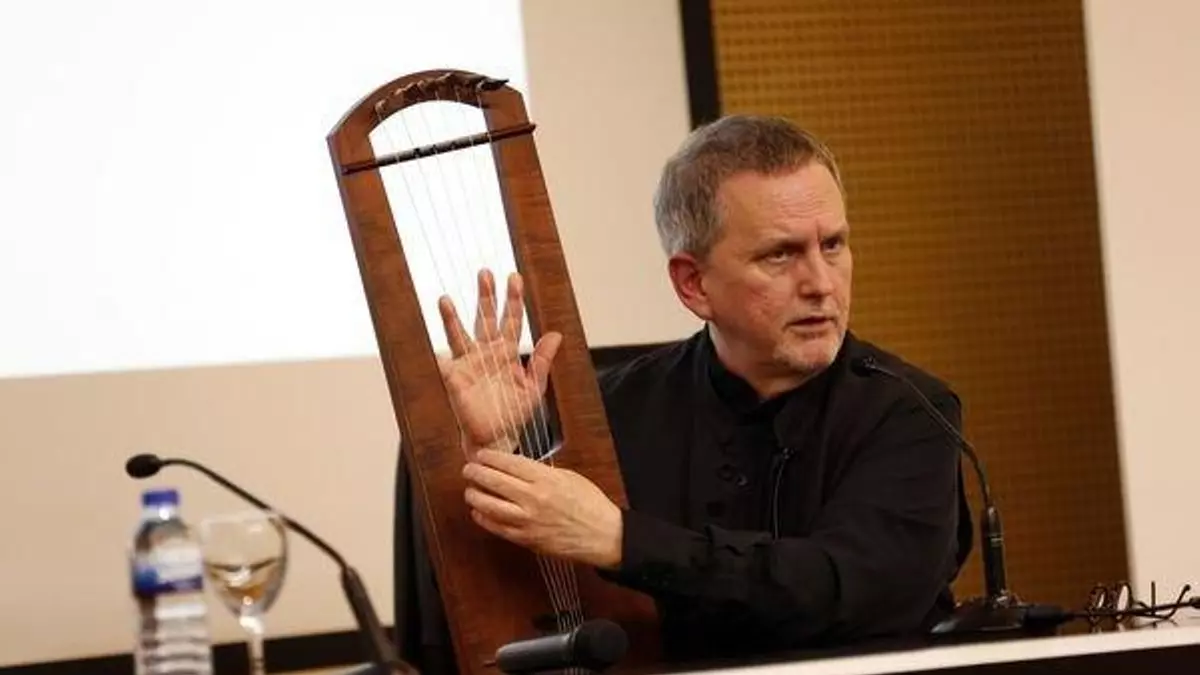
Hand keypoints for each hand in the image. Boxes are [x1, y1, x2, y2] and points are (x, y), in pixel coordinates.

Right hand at [437, 269, 561, 450]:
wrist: (497, 438)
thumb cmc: (514, 415)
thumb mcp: (534, 387)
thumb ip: (542, 361)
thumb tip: (555, 334)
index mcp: (507, 352)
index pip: (512, 320)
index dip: (513, 300)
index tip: (514, 277)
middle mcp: (486, 353)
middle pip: (485, 318)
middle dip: (485, 296)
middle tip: (485, 272)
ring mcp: (469, 364)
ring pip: (460, 335)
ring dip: (452, 318)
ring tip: (445, 299)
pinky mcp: (455, 379)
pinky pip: (445, 364)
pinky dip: (439, 356)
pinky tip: (435, 347)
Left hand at [462, 449, 622, 568]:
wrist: (604, 536)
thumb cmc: (591, 504)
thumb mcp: (569, 477)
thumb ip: (542, 472)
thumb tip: (517, 469)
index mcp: (545, 479)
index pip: (508, 463)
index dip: (490, 457)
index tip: (481, 454)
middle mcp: (533, 499)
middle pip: (494, 481)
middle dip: (476, 473)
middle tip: (468, 469)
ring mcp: (528, 521)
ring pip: (489, 506)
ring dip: (474, 496)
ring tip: (470, 490)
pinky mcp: (526, 540)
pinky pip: (497, 528)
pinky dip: (483, 519)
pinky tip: (478, 512)